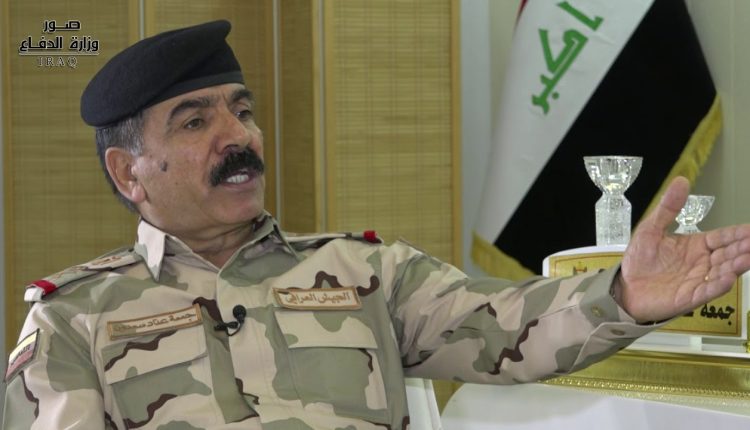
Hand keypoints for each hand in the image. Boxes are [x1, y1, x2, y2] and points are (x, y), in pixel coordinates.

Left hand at [618, 176, 749, 322]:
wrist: (625, 287)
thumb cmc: (639, 260)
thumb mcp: (650, 229)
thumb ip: (668, 208)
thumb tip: (681, 181)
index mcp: (696, 246)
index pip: (722, 237)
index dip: (737, 234)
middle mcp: (702, 262)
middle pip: (729, 254)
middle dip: (744, 248)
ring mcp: (698, 280)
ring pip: (724, 271)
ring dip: (737, 265)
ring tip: (749, 257)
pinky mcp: (690, 297)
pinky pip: (708, 291)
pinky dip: (719, 285)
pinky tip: (729, 278)